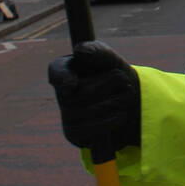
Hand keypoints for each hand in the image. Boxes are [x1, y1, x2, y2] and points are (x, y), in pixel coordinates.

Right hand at [48, 41, 139, 155]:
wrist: (128, 102)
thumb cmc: (114, 75)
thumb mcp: (111, 59)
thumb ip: (98, 51)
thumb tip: (79, 51)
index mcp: (65, 70)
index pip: (57, 72)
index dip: (63, 78)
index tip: (71, 86)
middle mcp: (61, 94)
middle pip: (83, 92)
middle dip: (108, 84)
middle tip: (122, 78)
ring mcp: (65, 116)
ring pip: (90, 111)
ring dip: (115, 101)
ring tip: (127, 94)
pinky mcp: (74, 134)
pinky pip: (93, 128)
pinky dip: (112, 119)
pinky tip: (122, 113)